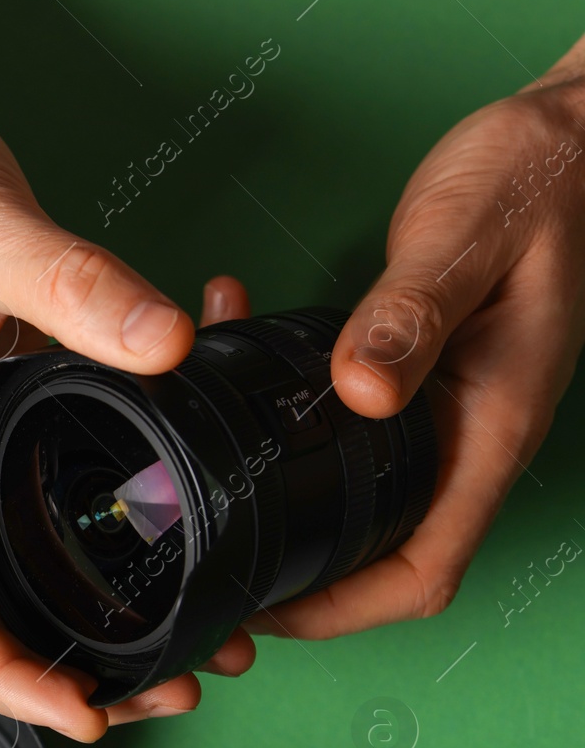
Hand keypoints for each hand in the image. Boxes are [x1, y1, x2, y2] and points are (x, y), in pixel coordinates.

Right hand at [0, 97, 256, 740]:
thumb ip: (75, 287)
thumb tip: (164, 342)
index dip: (4, 679)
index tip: (79, 711)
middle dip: (59, 669)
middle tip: (160, 688)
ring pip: (3, 573)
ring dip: (77, 620)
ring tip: (170, 644)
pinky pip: (24, 512)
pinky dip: (84, 547)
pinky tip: (146, 546)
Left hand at [245, 59, 584, 639]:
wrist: (570, 137)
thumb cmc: (536, 178)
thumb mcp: (468, 237)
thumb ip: (413, 313)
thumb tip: (358, 392)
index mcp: (491, 425)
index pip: (425, 567)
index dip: (344, 609)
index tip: (264, 610)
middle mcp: (467, 434)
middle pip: (382, 554)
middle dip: (295, 580)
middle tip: (207, 564)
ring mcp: (442, 411)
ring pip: (356, 498)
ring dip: (279, 498)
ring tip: (200, 488)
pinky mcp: (414, 378)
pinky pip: (346, 429)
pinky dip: (285, 420)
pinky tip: (234, 363)